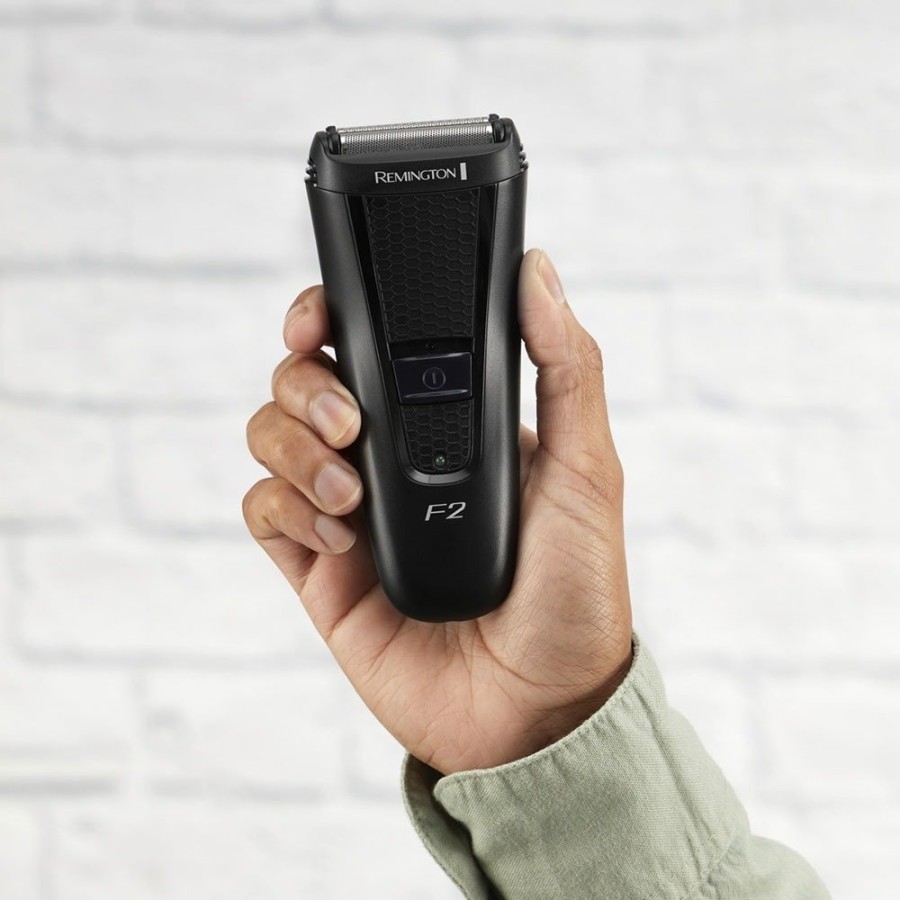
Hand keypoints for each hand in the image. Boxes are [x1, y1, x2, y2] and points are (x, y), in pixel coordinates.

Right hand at [243, 249, 632, 774]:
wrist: (539, 710)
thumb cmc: (574, 593)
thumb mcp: (587, 470)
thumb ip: (565, 367)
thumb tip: (540, 271)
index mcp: (447, 425)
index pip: (369, 345)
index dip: (329, 316)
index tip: (317, 315)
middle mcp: (391, 459)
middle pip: (304, 381)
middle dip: (306, 384)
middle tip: (349, 421)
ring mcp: (349, 513)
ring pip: (272, 438)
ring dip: (294, 448)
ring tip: (351, 493)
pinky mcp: (318, 571)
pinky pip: (263, 513)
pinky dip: (284, 508)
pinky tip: (339, 536)